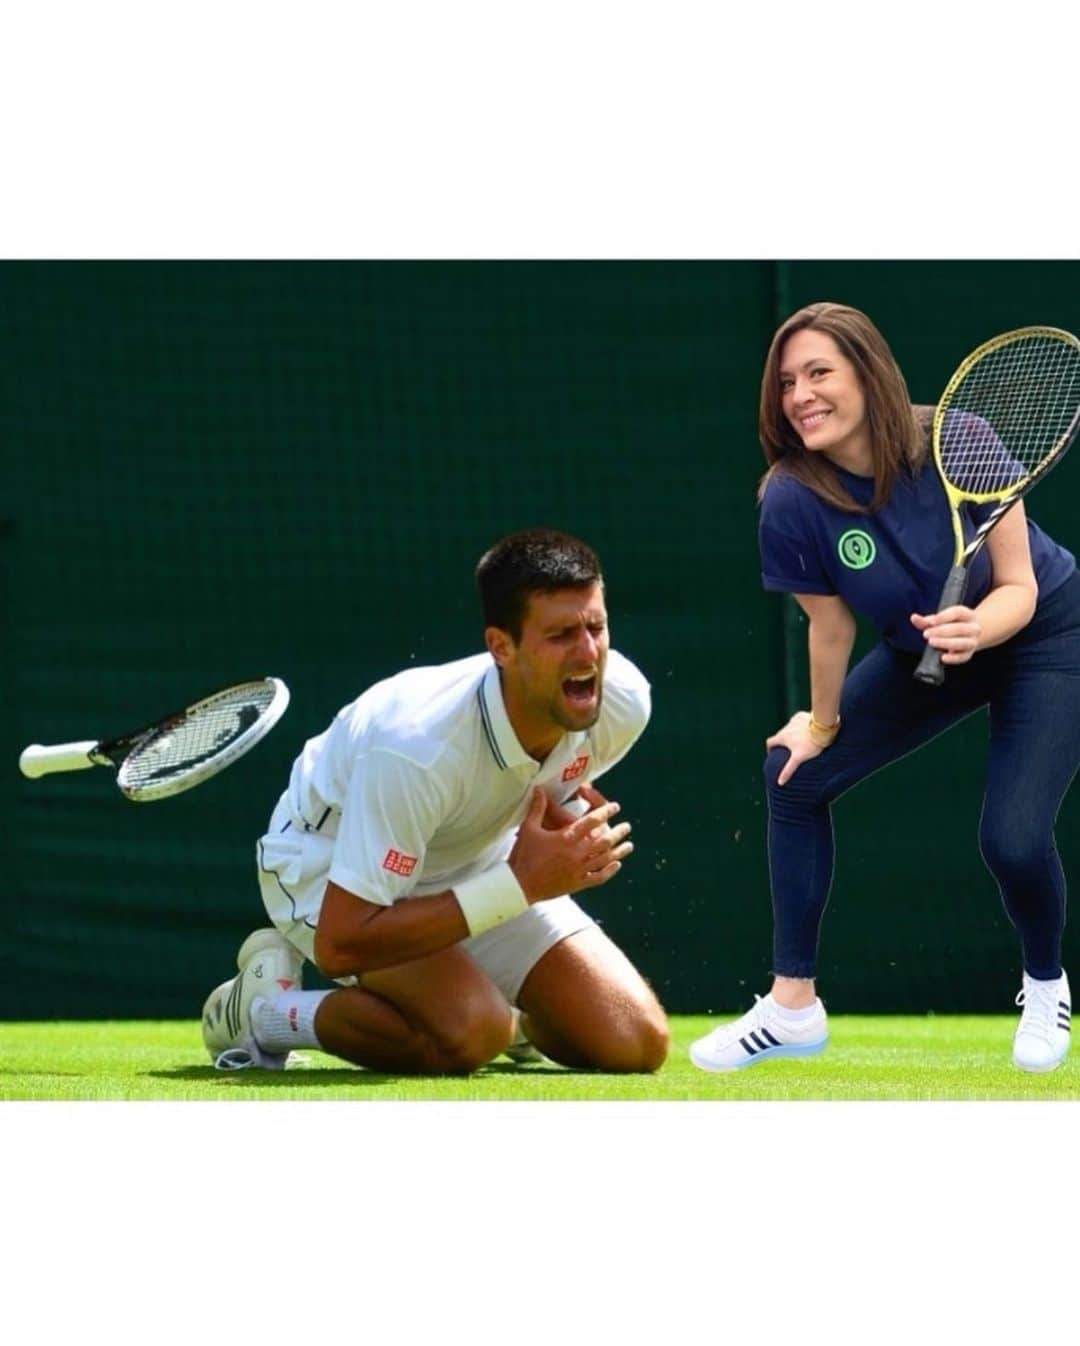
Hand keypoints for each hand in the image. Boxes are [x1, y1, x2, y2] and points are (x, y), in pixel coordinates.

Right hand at [510, 786, 633, 901]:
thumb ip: (537, 808)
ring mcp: (579, 869)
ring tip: (629, 845)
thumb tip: (539, 790)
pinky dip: (610, 871)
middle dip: (618, 832)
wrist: (519, 884)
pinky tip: (617, 865)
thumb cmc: (523, 855)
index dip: (606, 812)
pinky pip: (598, 877)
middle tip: (627, 826)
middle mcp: (577, 852)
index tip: (615, 807)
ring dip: (619, 851)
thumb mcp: (529, 828)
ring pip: (605, 859)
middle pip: (605, 840)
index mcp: (567, 837)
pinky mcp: (577, 883)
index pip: (592, 821)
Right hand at [765, 711, 823, 786]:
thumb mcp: (798, 758)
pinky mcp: (802, 716)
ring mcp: (793, 720)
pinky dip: (800, 725)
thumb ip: (788, 770)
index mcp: (782, 737)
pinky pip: (799, 721)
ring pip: (790, 727)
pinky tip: (808, 730)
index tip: (773, 753)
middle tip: (790, 750)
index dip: (770, 749)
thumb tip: (779, 783)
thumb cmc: (810, 744)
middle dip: (783, 742)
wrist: (823, 727)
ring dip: (792, 733)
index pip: (770, 742)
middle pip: (780, 735)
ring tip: (801, 740)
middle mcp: (785, 727)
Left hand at [910, 605, 980, 664]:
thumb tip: (914, 618)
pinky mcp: (969, 654)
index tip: (930, 622)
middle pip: (960, 628)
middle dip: (941, 631)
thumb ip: (926, 620)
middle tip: (926, 634)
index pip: (957, 613)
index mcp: (967, 615)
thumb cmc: (950, 626)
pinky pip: (963, 657)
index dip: (943, 617)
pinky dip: (953, 658)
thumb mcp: (939, 620)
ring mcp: (973, 641)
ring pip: (963, 643)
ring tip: (931, 642)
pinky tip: (942, 658)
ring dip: (946, 643)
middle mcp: (973, 627)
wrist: (967, 636)